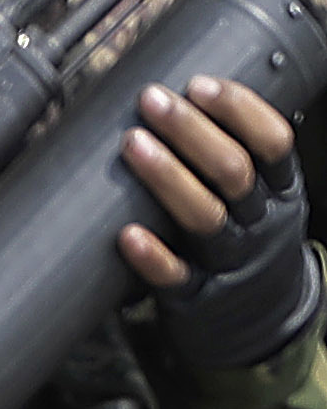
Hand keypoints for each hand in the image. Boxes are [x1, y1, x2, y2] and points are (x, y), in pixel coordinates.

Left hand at [120, 75, 316, 373]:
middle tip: (153, 100)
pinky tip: (128, 235)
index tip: (200, 84)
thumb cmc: (249, 239)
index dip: (240, 111)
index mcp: (280, 192)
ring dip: (169, 178)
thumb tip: (174, 92)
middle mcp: (260, 223)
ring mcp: (231, 261)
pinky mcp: (199, 297)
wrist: (265, 324)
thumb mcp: (263, 198)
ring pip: (206, 217)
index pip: (274, 143)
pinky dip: (153, 256)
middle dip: (193, 132)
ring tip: (132, 143)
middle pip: (234, 172)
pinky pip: (177, 277)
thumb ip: (232, 154)